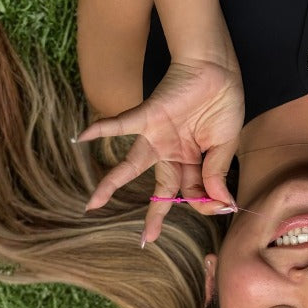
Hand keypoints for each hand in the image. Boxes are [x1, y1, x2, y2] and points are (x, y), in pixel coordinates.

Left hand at [75, 57, 244, 241]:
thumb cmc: (224, 104)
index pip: (193, 191)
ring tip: (92, 205)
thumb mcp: (225, 145)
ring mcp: (157, 137)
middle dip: (155, 213)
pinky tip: (82, 135)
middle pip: (161, 189)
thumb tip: (222, 203)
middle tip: (148, 238)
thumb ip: (217, 172)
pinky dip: (102, 128)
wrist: (217, 69)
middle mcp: (171, 153)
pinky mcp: (148, 116)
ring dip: (110, 185)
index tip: (221, 207)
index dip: (206, 203)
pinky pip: (121, 124)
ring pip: (130, 166)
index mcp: (192, 161)